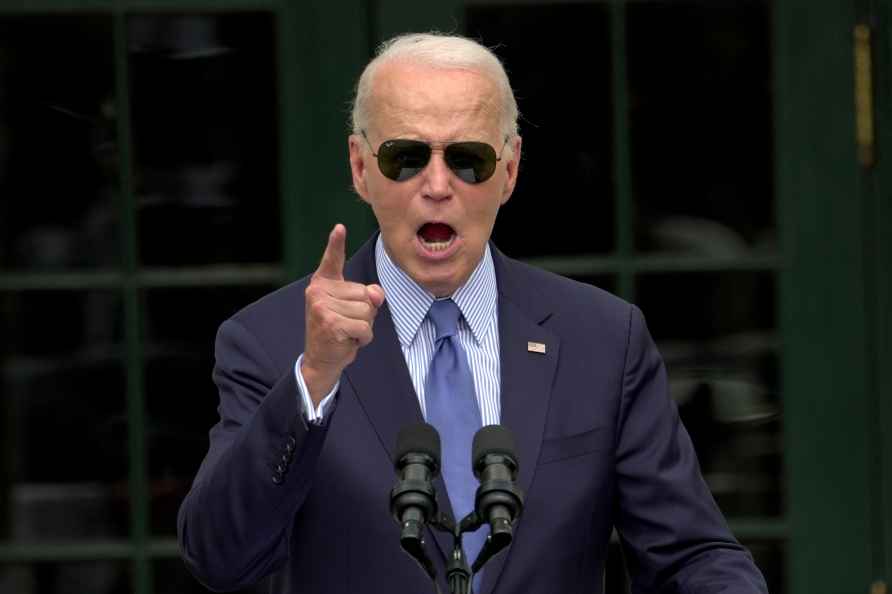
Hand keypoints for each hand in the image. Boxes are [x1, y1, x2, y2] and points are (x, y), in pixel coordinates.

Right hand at [302, 224, 384, 404]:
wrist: (322, 359)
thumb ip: (369, 296)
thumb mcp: (356, 309)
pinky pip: (364, 326)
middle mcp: (318, 290)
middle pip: (365, 293)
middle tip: (347, 323)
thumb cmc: (340, 330)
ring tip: (347, 331)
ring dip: (364, 326)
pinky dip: (363, 337)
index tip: (340, 228)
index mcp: (323, 283)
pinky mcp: (329, 322)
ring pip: (367, 310)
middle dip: (365, 312)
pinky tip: (349, 340)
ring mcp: (321, 306)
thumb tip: (376, 295)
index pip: (332, 259)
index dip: (336, 243)